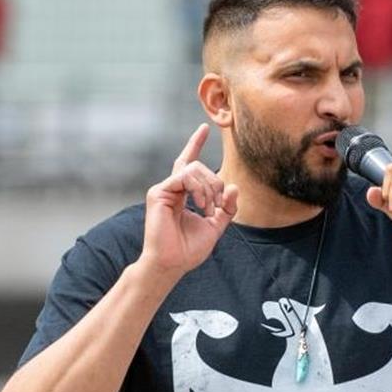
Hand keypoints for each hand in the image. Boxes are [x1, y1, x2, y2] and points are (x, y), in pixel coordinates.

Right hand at [139, 123, 239, 278]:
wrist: (172, 264)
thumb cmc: (189, 250)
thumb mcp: (215, 227)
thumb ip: (225, 208)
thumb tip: (233, 186)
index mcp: (182, 194)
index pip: (188, 163)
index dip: (195, 144)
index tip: (204, 128)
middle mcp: (171, 189)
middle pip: (198, 166)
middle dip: (215, 183)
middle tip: (218, 206)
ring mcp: (163, 190)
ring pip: (193, 169)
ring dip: (208, 188)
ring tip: (208, 209)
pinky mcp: (158, 193)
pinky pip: (184, 177)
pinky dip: (198, 189)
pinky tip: (200, 206)